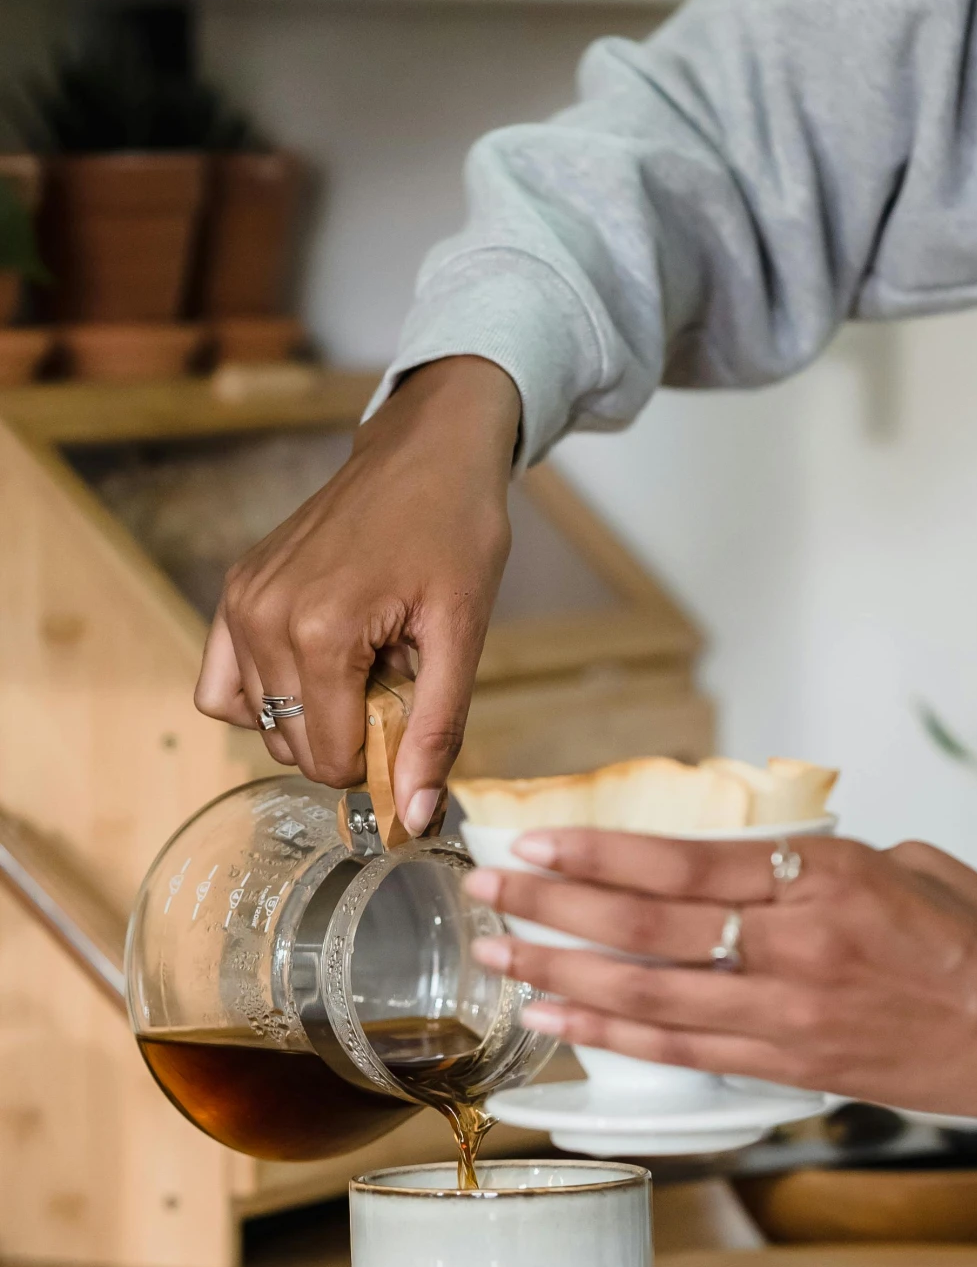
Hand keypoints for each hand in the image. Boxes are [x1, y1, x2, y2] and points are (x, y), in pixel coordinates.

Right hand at [194, 356, 520, 830]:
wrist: (426, 451)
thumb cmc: (455, 529)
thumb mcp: (463, 633)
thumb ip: (436, 729)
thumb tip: (415, 815)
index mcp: (320, 632)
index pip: (327, 758)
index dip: (377, 763)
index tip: (412, 724)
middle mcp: (263, 618)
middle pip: (293, 744)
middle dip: (348, 736)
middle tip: (396, 680)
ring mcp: (241, 602)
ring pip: (260, 721)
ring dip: (313, 714)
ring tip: (364, 661)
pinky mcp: (235, 590)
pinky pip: (223, 684)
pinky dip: (265, 696)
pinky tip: (316, 669)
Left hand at [465, 833, 976, 1131]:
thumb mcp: (908, 864)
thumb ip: (817, 864)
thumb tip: (750, 865)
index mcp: (827, 878)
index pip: (681, 864)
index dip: (595, 856)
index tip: (533, 843)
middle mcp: (799, 946)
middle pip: (645, 928)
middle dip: (554, 909)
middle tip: (487, 891)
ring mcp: (795, 1016)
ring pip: (652, 997)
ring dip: (565, 978)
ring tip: (500, 959)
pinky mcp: (801, 1068)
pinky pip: (689, 1053)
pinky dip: (619, 1038)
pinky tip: (567, 1023)